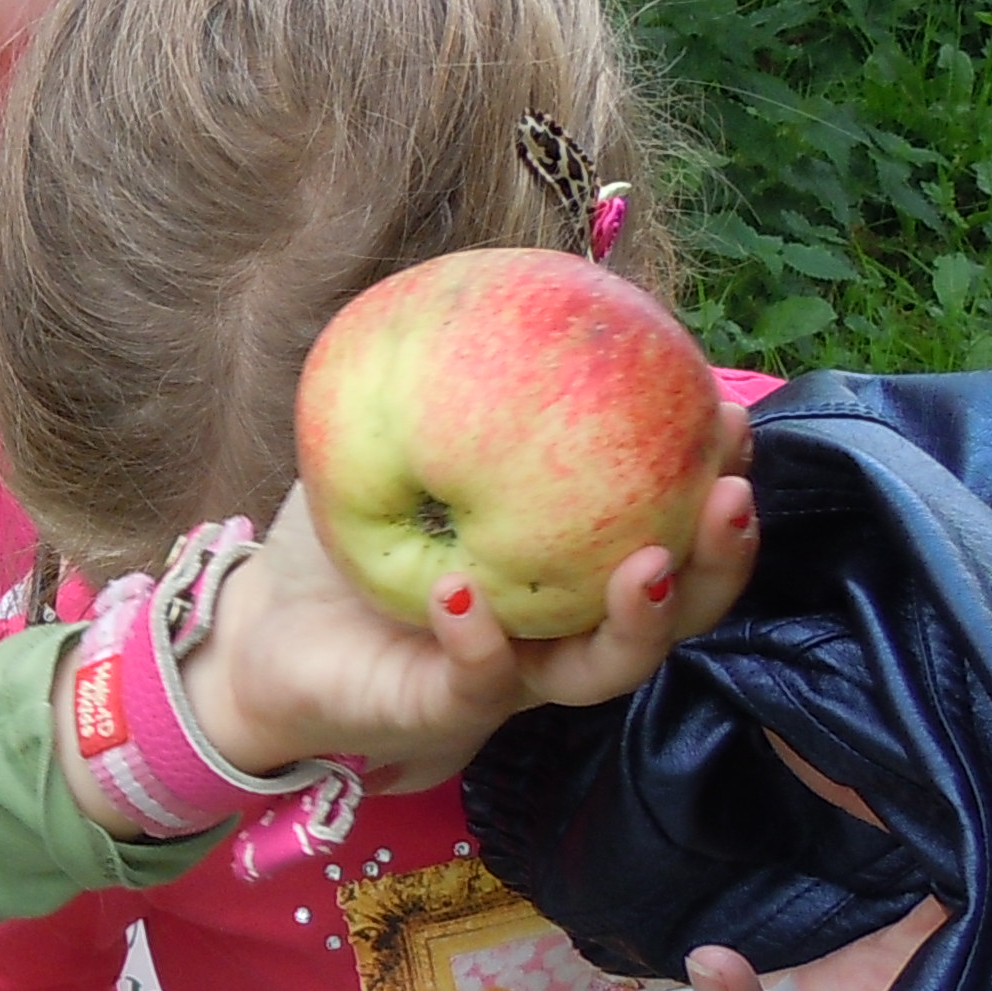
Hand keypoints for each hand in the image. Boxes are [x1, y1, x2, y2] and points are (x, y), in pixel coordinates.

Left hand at [143, 428, 758, 796]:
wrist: (258, 629)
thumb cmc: (343, 535)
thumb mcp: (398, 441)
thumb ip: (454, 382)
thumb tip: (502, 279)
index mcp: (570, 564)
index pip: (670, 528)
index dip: (717, 481)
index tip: (733, 415)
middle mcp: (560, 626)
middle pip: (676, 609)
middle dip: (721, 558)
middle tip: (733, 490)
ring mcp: (512, 678)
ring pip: (605, 669)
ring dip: (640, 620)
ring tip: (645, 564)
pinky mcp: (442, 711)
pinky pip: (479, 683)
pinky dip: (478, 641)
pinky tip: (463, 594)